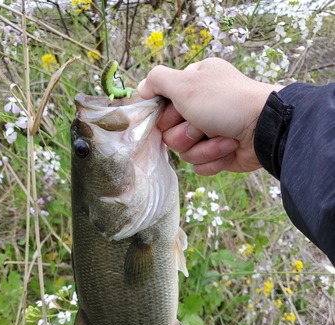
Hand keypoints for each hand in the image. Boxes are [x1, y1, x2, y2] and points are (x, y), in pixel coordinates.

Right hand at [137, 58, 281, 175]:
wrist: (263, 130)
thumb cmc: (225, 102)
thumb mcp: (186, 82)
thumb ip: (157, 81)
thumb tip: (140, 88)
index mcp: (192, 86)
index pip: (161, 107)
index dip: (166, 114)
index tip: (177, 112)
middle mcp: (199, 108)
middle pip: (169, 133)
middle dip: (186, 133)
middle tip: (204, 124)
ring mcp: (208, 132)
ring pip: (184, 152)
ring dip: (203, 147)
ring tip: (223, 138)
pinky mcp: (217, 154)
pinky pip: (199, 166)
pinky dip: (213, 159)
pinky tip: (229, 149)